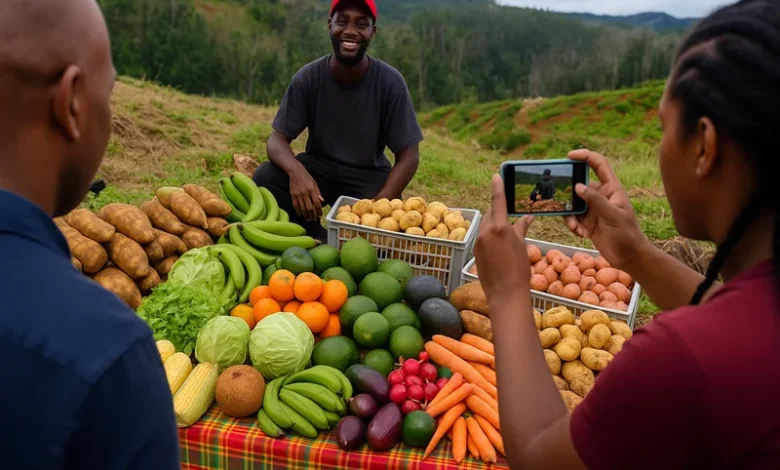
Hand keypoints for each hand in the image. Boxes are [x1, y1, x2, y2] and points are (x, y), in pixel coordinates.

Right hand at [289, 166, 323, 221]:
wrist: (295, 172)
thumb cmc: (307, 177)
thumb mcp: (314, 183)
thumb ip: (318, 193)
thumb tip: (322, 201)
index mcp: (312, 190)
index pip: (316, 203)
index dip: (319, 210)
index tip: (320, 215)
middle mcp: (305, 193)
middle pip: (309, 207)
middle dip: (312, 215)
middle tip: (314, 219)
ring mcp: (298, 195)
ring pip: (302, 208)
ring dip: (306, 215)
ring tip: (309, 219)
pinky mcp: (292, 195)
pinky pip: (295, 206)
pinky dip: (298, 211)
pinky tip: (301, 215)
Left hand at [474, 174, 534, 308]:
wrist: (505, 293)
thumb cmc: (519, 269)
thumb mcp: (522, 246)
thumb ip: (521, 228)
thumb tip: (528, 217)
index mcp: (499, 227)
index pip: (498, 202)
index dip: (498, 188)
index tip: (495, 176)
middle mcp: (486, 232)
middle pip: (490, 214)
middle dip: (498, 213)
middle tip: (509, 217)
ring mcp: (478, 242)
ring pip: (486, 226)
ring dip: (494, 227)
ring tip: (506, 237)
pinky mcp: (475, 252)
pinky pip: (483, 238)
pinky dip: (490, 238)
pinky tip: (499, 248)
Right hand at [564, 149, 646, 269]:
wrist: (628, 256)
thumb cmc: (627, 234)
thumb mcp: (613, 215)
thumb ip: (595, 200)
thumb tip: (578, 186)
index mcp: (611, 188)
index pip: (599, 165)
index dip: (585, 156)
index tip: (569, 156)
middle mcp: (601, 196)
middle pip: (579, 184)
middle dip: (568, 192)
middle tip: (558, 197)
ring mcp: (593, 209)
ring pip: (573, 203)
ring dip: (570, 214)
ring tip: (575, 226)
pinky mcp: (587, 222)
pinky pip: (573, 217)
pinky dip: (572, 224)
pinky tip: (580, 234)